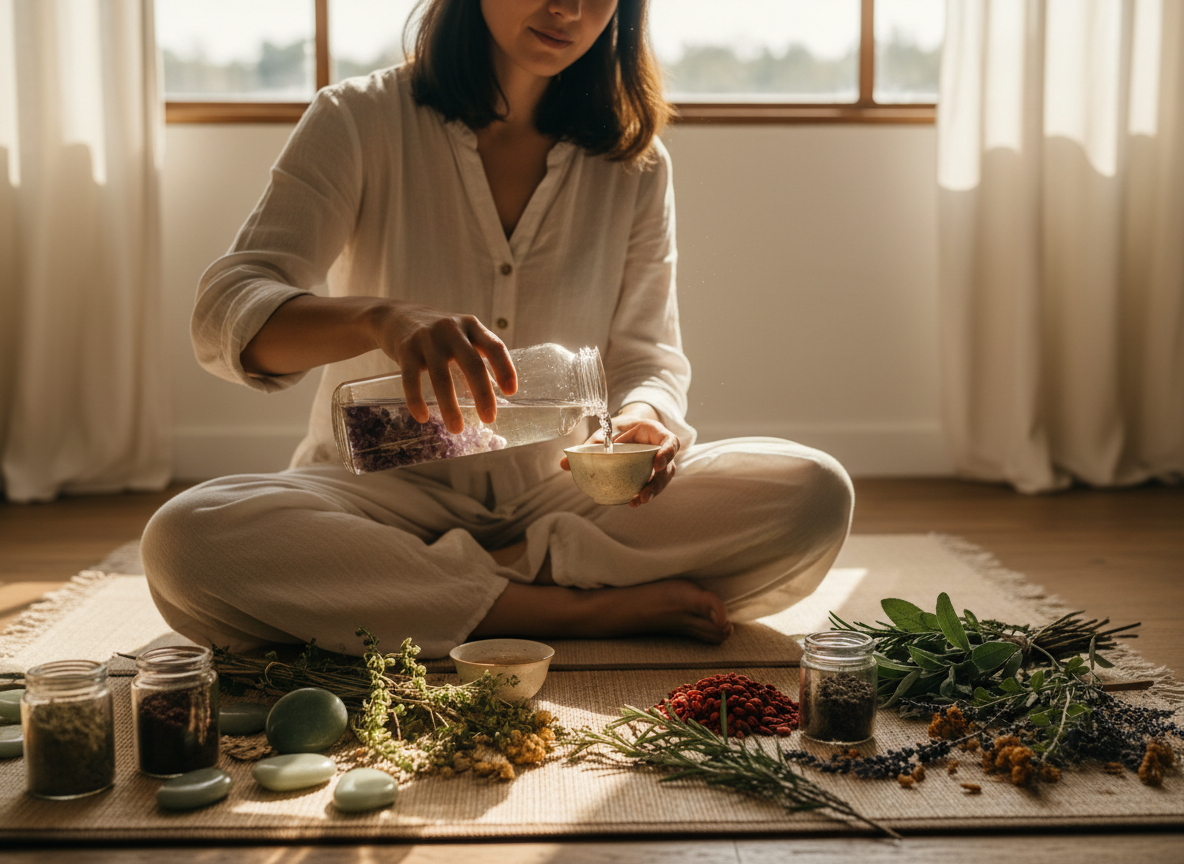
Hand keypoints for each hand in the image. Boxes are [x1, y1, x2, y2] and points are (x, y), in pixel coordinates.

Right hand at [373, 303, 516, 432]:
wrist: (394, 315)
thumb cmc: (436, 333)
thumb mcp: (460, 333)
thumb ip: (476, 353)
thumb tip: (491, 394)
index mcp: (471, 326)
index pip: (495, 346)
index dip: (506, 369)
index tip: (511, 392)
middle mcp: (451, 329)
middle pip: (472, 364)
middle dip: (483, 394)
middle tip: (489, 418)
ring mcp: (427, 338)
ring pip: (441, 377)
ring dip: (450, 407)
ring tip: (456, 428)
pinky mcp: (405, 349)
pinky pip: (411, 380)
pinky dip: (417, 401)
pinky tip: (423, 417)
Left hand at [560, 403, 679, 506]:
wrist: (626, 431)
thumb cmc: (618, 430)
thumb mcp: (605, 434)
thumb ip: (588, 447)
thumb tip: (562, 464)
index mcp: (656, 434)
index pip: (670, 442)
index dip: (667, 452)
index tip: (657, 463)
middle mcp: (662, 451)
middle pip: (668, 469)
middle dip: (657, 484)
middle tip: (643, 495)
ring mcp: (660, 465)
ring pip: (662, 481)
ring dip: (651, 492)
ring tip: (637, 502)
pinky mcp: (653, 476)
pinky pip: (651, 485)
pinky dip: (642, 493)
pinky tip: (631, 502)